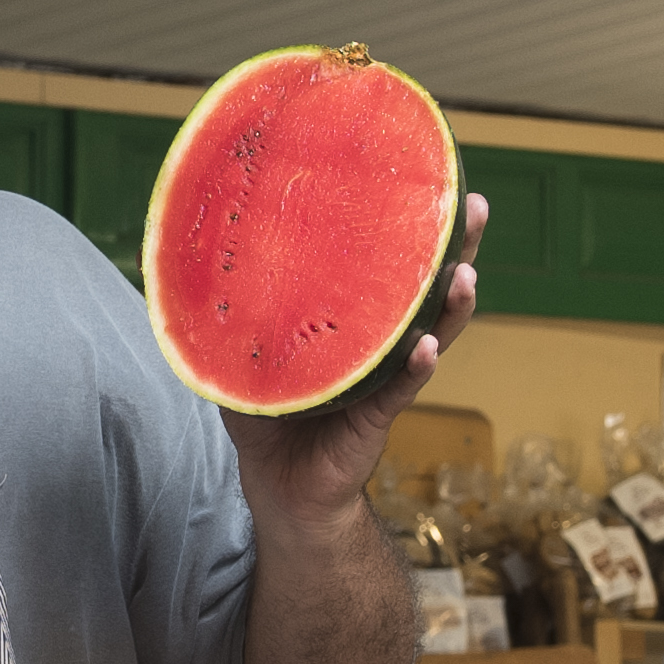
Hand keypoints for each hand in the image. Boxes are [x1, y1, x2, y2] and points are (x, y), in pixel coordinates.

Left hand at [223, 192, 486, 510]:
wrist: (281, 487)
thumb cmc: (269, 417)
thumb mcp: (243, 354)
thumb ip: (228, 315)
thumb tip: (191, 262)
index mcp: (356, 318)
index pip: (389, 262)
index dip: (411, 224)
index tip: (428, 176)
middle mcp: (381, 341)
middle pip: (429, 285)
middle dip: (457, 246)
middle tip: (472, 206)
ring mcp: (386, 377)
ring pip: (432, 332)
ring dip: (451, 304)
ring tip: (464, 274)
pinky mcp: (378, 416)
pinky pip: (402, 388)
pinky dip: (417, 367)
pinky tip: (426, 347)